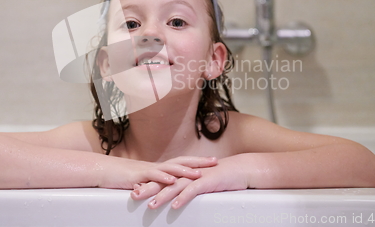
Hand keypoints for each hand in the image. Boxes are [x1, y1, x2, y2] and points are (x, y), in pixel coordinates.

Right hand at [100, 155, 217, 188]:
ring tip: (199, 173)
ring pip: (170, 168)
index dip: (198, 161)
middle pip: (181, 161)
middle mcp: (156, 166)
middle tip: (215, 161)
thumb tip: (167, 190)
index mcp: (159, 168)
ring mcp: (148, 169)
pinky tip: (173, 180)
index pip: (182, 162)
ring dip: (185, 170)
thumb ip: (156, 185)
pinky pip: (153, 175)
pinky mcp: (138, 174)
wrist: (104, 170)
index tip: (213, 161)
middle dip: (199, 161)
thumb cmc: (122, 177)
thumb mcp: (144, 183)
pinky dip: (163, 177)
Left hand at [131, 155, 249, 208]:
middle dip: (149, 187)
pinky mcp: (208, 182)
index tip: (135, 189)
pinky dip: (183, 198)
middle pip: (165, 181)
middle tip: (134, 194)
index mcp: (185, 174)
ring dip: (162, 196)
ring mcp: (197, 177)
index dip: (149, 183)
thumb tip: (177, 195)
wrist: (240, 169)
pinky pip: (193, 191)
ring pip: (176, 187)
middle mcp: (188, 174)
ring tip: (150, 205)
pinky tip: (175, 206)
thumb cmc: (221, 176)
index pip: (163, 179)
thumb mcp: (201, 182)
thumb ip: (188, 187)